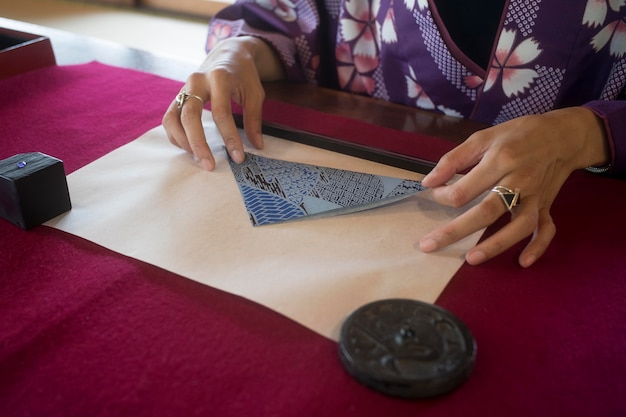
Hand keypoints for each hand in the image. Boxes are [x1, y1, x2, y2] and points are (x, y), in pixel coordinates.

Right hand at [162, 36, 284, 169]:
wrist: (228, 54)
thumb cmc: (243, 75)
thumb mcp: (255, 93)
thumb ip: (254, 119)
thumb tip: (257, 146)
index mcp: (219, 78)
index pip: (221, 113)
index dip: (229, 137)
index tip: (238, 157)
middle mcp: (197, 82)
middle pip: (190, 116)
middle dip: (198, 143)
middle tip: (209, 165)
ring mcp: (184, 88)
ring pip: (173, 118)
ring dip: (183, 141)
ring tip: (198, 158)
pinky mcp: (178, 96)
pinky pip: (170, 119)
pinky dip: (176, 136)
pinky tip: (190, 148)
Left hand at [419, 107, 609, 266]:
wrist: (562, 135)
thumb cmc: (518, 135)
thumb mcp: (483, 137)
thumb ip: (453, 159)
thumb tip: (428, 182)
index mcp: (500, 161)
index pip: (465, 189)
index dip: (443, 197)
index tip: (436, 195)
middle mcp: (519, 181)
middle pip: (487, 211)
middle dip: (455, 231)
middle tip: (429, 245)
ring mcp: (536, 196)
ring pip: (519, 225)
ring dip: (496, 244)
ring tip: (471, 259)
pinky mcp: (547, 205)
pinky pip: (546, 230)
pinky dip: (537, 247)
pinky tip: (523, 262)